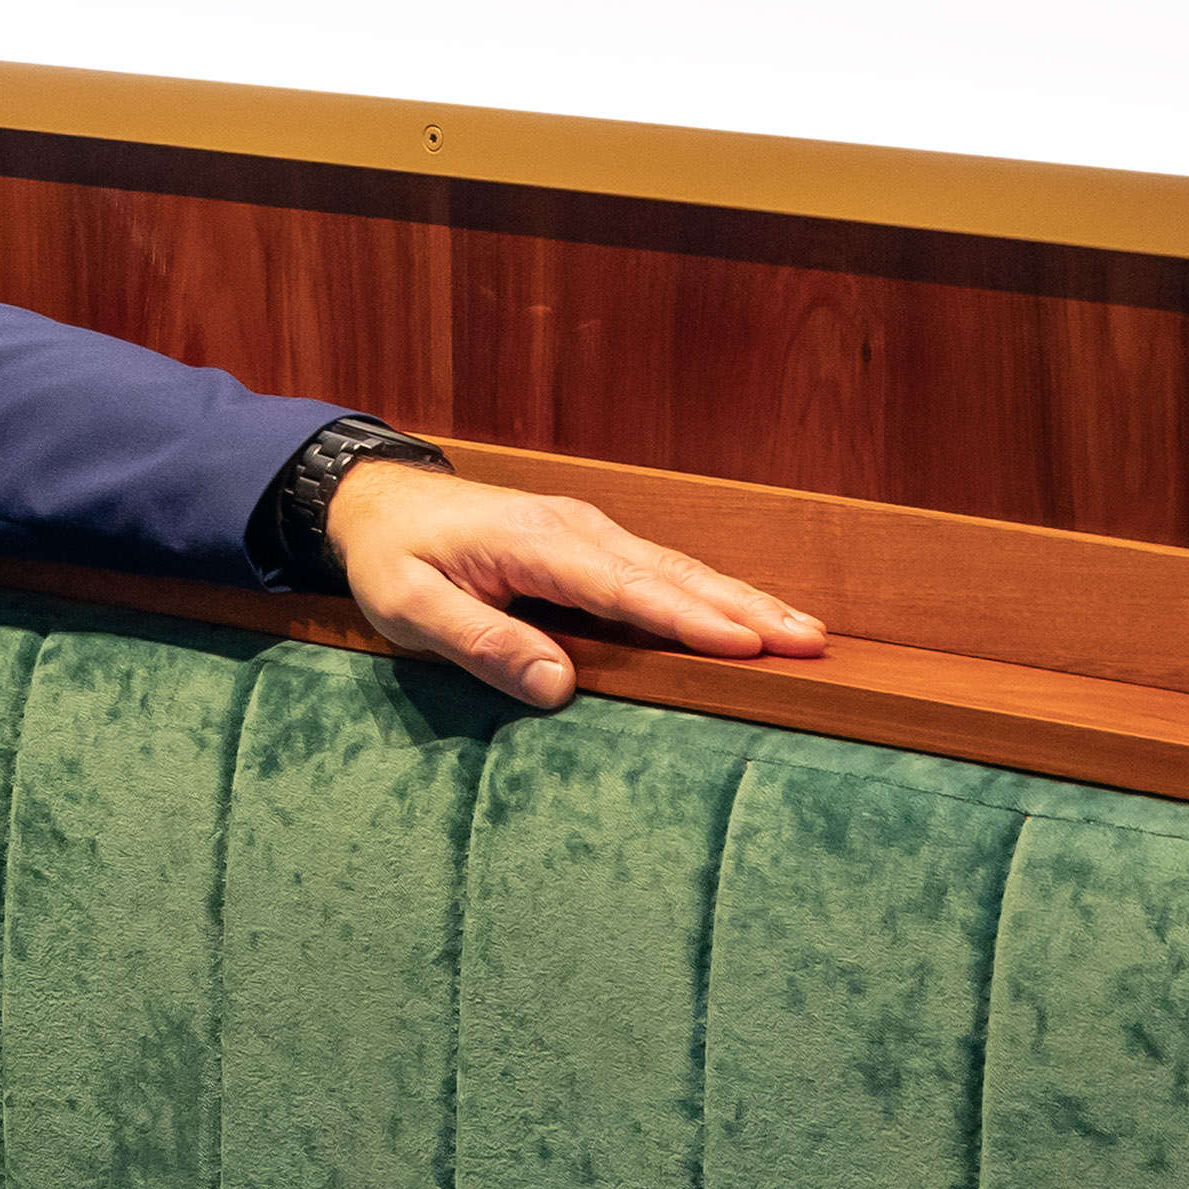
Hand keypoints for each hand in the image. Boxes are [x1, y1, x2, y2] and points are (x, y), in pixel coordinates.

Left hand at [319, 459, 822, 713]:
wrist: (377, 502)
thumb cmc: (391, 558)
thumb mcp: (410, 607)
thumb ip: (482, 641)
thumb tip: (559, 686)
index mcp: (534, 544)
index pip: (624, 588)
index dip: (687, 619)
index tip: (747, 643)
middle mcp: (574, 530)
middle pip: (671, 573)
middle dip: (744, 607)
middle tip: (810, 640)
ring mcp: (586, 532)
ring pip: (676, 569)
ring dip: (741, 599)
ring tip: (805, 631)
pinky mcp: (589, 543)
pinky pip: (659, 571)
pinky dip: (709, 593)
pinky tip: (747, 617)